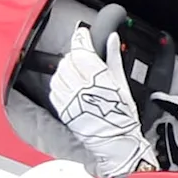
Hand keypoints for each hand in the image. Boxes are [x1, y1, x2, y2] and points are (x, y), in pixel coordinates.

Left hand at [45, 23, 149, 177]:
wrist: (116, 144)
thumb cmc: (123, 119)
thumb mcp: (123, 84)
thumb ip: (114, 59)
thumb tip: (112, 40)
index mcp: (99, 81)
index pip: (82, 51)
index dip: (81, 38)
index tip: (82, 34)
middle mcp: (82, 89)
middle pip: (69, 61)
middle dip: (75, 54)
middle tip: (83, 56)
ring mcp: (70, 100)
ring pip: (58, 74)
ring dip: (66, 68)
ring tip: (76, 71)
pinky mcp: (63, 110)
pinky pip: (54, 90)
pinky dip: (60, 83)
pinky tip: (69, 85)